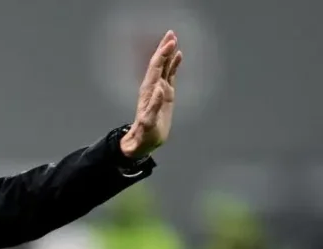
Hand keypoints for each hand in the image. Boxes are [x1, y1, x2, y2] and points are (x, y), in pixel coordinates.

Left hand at [119, 30, 182, 159]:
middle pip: (158, 63)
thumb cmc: (146, 133)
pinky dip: (173, 64)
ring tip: (173, 39)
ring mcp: (159, 90)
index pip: (156, 68)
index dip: (162, 55)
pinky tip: (178, 56)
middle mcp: (153, 87)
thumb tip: (160, 88)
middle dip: (164, 48)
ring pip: (164, 67)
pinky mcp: (165, 94)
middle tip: (171, 33)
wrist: (144, 140)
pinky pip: (170, 75)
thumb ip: (154, 106)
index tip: (170, 43)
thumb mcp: (149, 122)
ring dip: (168, 53)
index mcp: (149, 92)